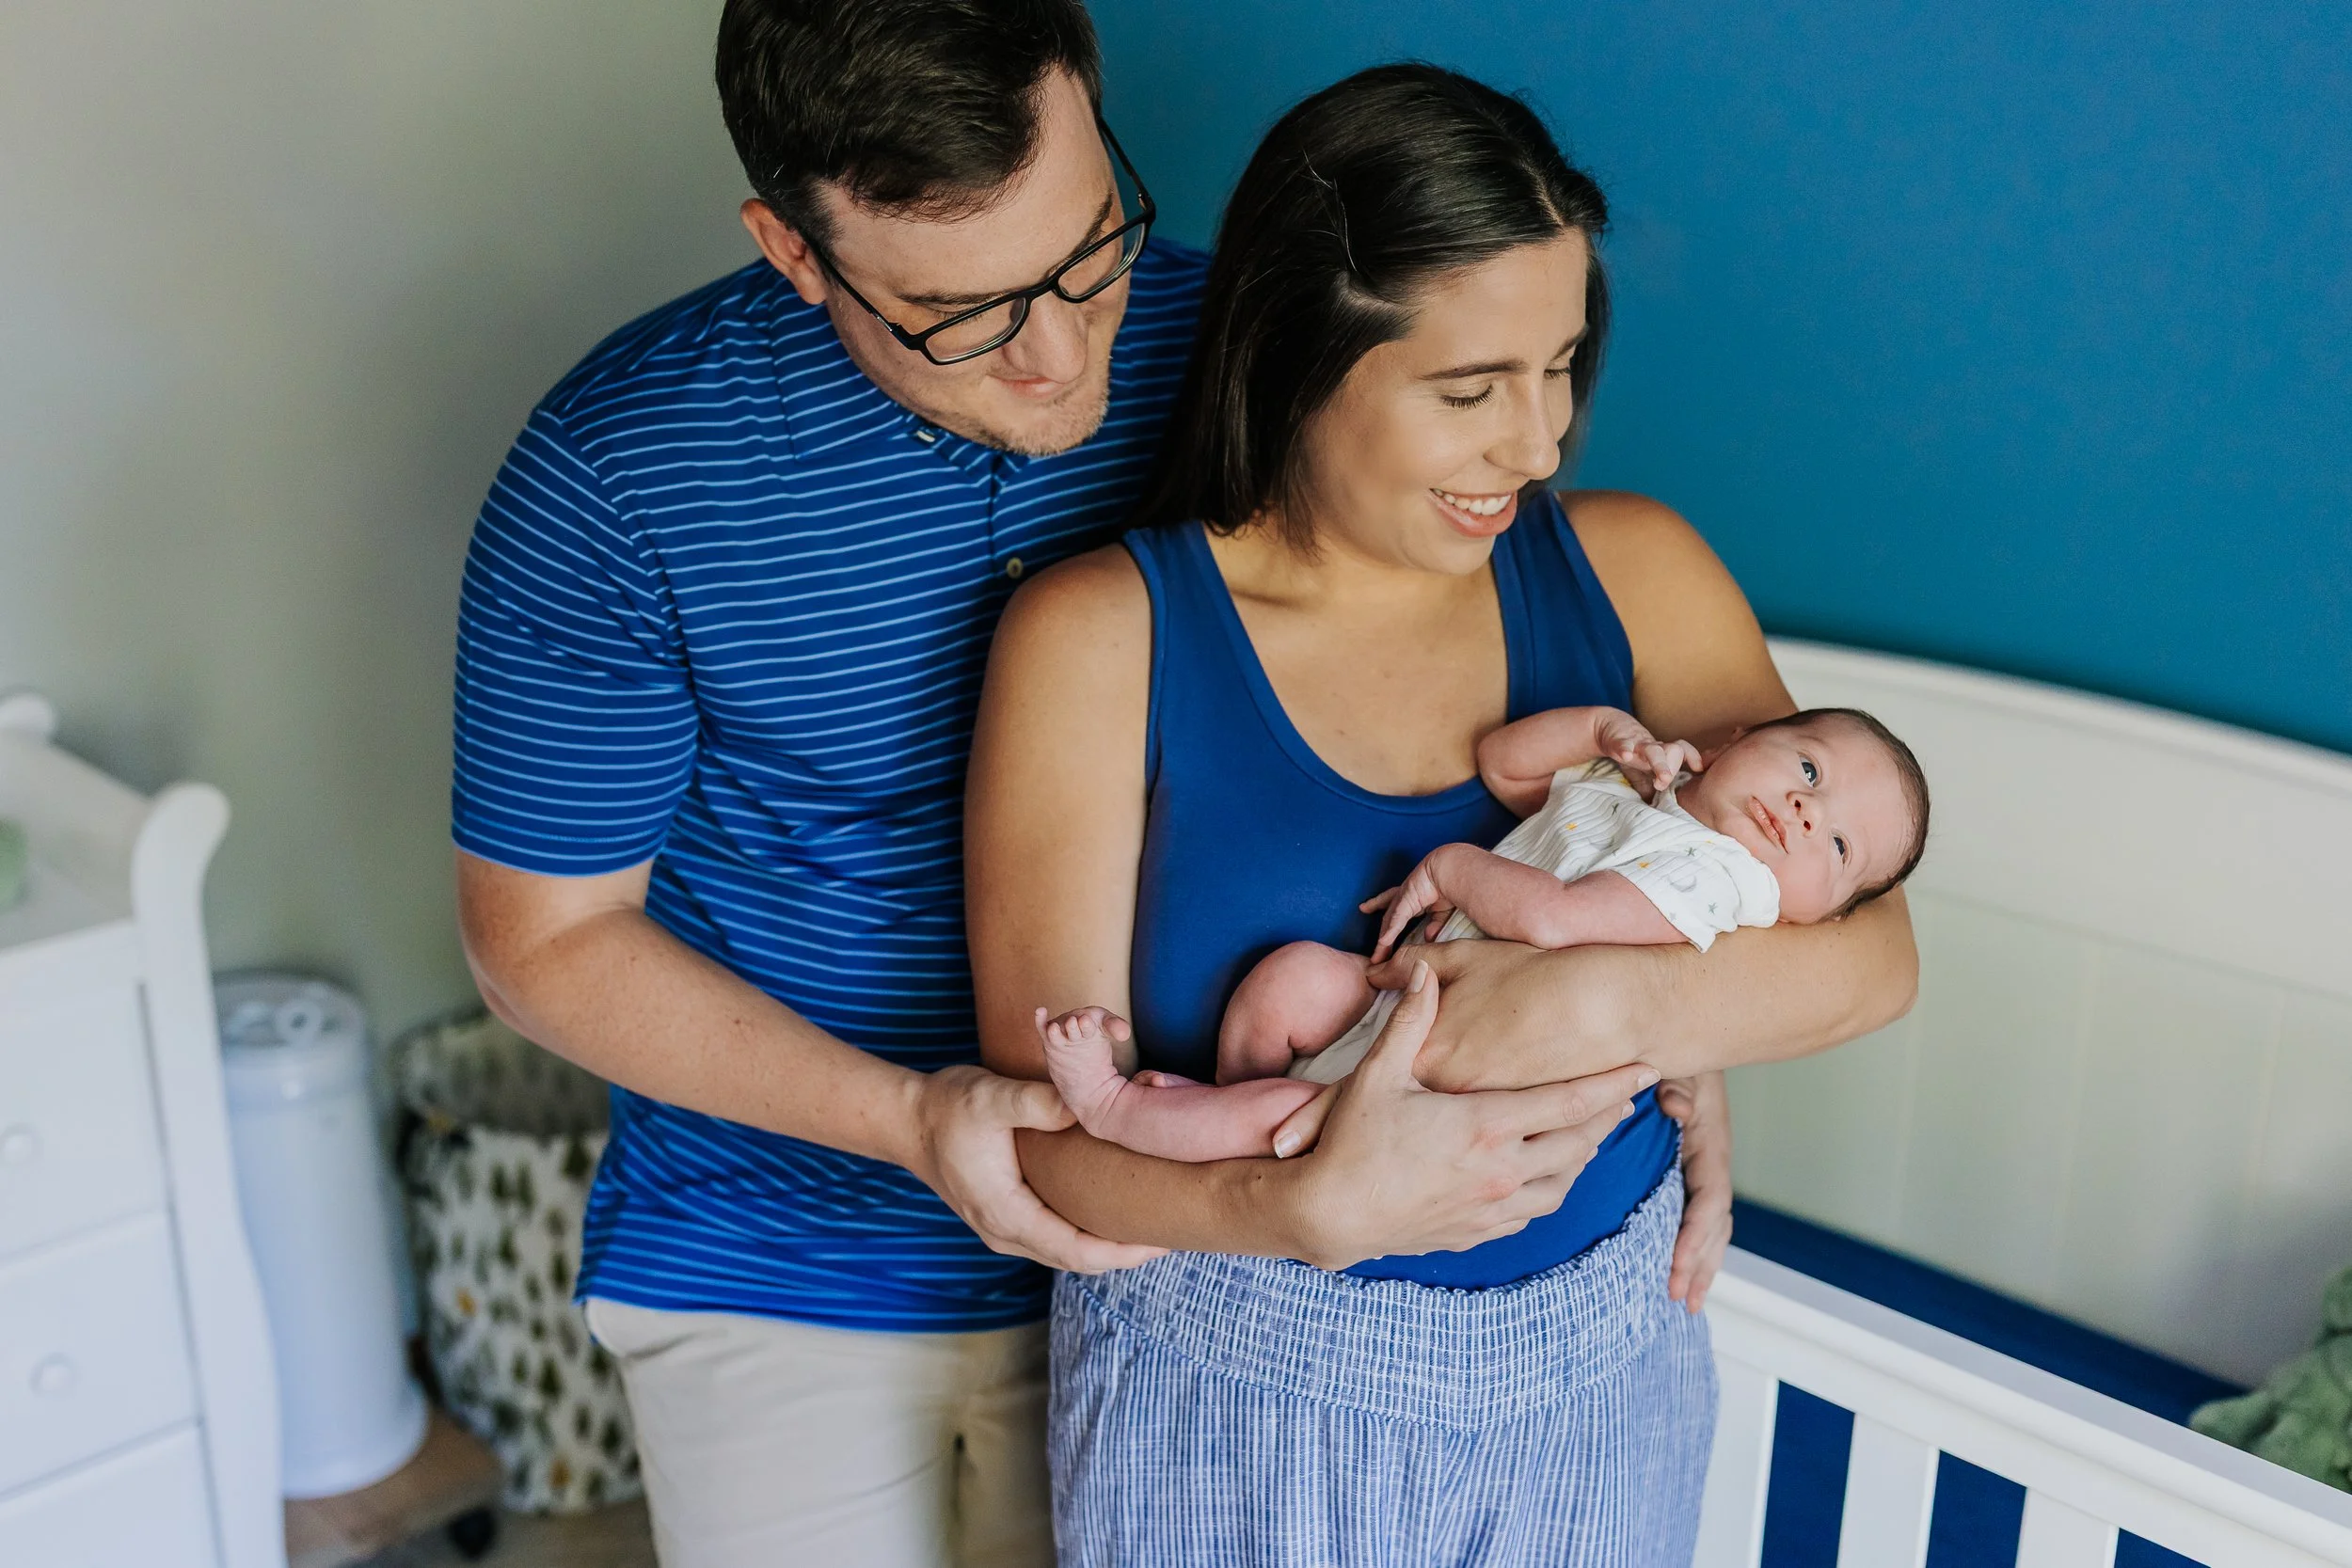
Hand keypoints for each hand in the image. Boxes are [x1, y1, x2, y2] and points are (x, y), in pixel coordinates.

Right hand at [908, 1065, 1165, 1274]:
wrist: (906, 1119)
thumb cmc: (948, 1107)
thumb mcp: (992, 1098)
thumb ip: (1038, 1103)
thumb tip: (1084, 1107)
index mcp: (1007, 1214)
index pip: (1076, 1251)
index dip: (1122, 1252)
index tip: (1161, 1239)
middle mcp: (1005, 1231)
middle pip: (1076, 1259)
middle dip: (1124, 1253)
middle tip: (1170, 1230)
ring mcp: (1002, 1227)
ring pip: (1065, 1251)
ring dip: (1105, 1245)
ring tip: (1148, 1223)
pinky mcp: (1004, 1215)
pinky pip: (1053, 1235)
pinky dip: (1085, 1232)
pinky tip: (1110, 1210)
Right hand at [1276, 960, 1661, 1269]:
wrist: (1329, 1216)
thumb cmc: (1352, 1143)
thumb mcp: (1377, 1075)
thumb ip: (1409, 1021)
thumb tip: (1419, 969)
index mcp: (1486, 1125)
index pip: (1569, 1102)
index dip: (1613, 1084)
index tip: (1647, 1067)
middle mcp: (1501, 1170)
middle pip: (1578, 1142)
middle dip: (1606, 1117)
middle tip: (1625, 1097)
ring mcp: (1493, 1207)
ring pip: (1563, 1183)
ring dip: (1582, 1156)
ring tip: (1590, 1134)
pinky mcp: (1478, 1232)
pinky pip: (1533, 1211)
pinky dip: (1550, 1188)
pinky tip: (1546, 1175)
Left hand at [1359, 847, 1457, 962]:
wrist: (1451, 870)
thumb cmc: (1449, 886)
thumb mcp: (1442, 911)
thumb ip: (1435, 924)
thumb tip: (1430, 938)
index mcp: (1413, 897)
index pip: (1392, 905)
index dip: (1377, 905)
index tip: (1364, 908)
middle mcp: (1403, 897)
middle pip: (1388, 920)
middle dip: (1381, 937)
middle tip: (1375, 955)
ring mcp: (1403, 898)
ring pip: (1389, 922)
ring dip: (1383, 941)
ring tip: (1377, 957)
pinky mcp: (1406, 899)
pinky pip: (1396, 919)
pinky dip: (1390, 931)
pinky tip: (1384, 943)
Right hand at [1593, 707, 1702, 797]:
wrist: (1608, 728)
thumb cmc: (1631, 752)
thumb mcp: (1642, 771)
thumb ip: (1650, 788)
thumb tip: (1658, 810)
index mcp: (1662, 754)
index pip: (1683, 750)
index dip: (1693, 756)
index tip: (1699, 768)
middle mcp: (1654, 748)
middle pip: (1674, 750)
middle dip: (1675, 767)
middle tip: (1668, 782)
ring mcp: (1637, 744)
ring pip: (1653, 751)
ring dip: (1660, 764)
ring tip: (1664, 778)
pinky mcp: (1618, 741)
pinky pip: (1623, 744)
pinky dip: (1625, 750)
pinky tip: (1626, 756)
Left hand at [1660, 1071, 1732, 1310]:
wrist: (1683, 1033)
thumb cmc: (1676, 1051)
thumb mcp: (1680, 1063)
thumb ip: (1676, 1085)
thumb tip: (1679, 1111)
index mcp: (1711, 1142)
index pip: (1709, 1200)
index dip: (1695, 1237)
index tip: (1678, 1268)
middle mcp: (1714, 1160)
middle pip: (1715, 1224)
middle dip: (1700, 1264)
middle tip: (1682, 1300)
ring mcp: (1706, 1166)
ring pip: (1712, 1225)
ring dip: (1703, 1264)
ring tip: (1688, 1302)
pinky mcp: (1693, 1166)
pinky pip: (1700, 1213)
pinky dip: (1696, 1244)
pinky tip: (1684, 1268)